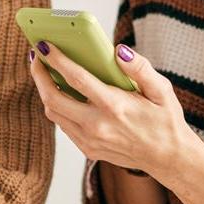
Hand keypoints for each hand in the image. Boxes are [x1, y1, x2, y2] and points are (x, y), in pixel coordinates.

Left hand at [30, 41, 196, 177]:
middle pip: (53, 98)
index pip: (76, 79)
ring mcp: (90, 140)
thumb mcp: (162, 90)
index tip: (44, 45)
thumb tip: (119, 50)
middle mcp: (98, 125)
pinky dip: (58, 107)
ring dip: (44, 91)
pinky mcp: (88, 149)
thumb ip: (141, 68)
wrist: (168, 158)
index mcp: (115, 106)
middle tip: (35, 56)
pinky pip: (64, 125)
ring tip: (44, 72)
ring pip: (53, 113)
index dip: (57, 60)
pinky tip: (61, 92)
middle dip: (39, 75)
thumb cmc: (166, 119)